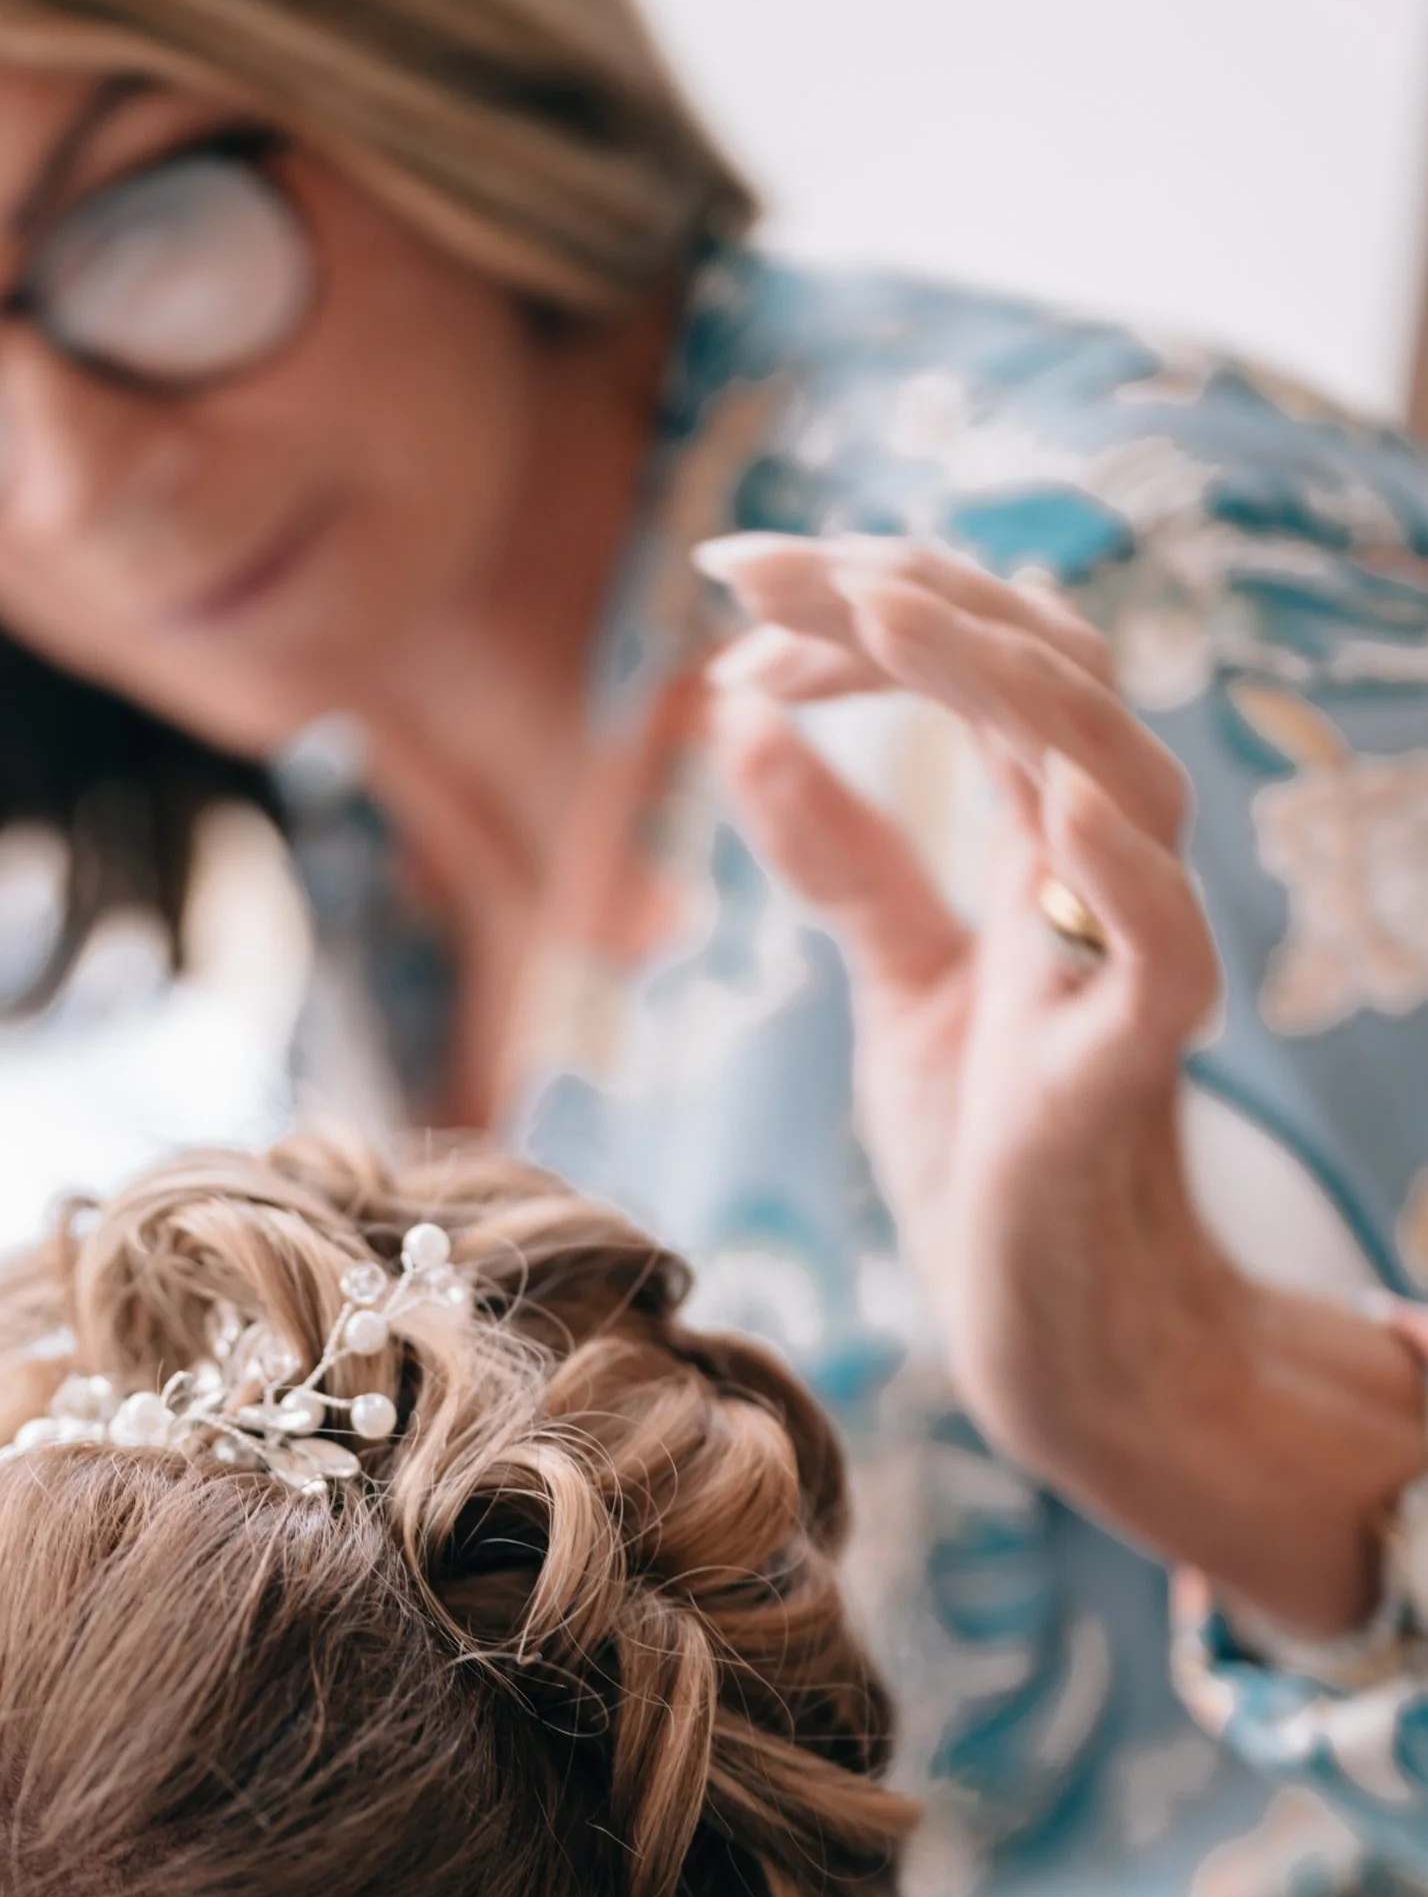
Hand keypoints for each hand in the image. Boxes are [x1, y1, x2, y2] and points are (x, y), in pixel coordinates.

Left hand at [697, 532, 1423, 1636]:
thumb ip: (844, 863)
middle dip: (900, 596)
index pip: (978, 660)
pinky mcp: (1136, 1067)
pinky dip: (1121, 872)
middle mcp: (1099, 874)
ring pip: (1109, 770)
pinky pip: (1167, 951)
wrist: (1046, 1332)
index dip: (860, 604)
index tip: (729, 584)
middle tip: (750, 564)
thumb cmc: (995, 1161)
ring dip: (999, 679)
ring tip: (876, 612)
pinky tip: (1047, 801)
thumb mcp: (899, 986)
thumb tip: (739, 725)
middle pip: (1042, 672)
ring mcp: (1127, 961)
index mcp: (1041, 843)